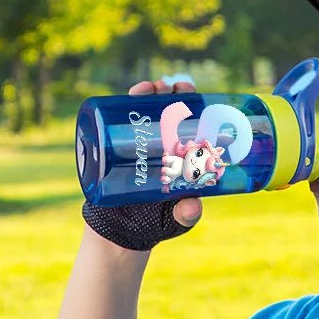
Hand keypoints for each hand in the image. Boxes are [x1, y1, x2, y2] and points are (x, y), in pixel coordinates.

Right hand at [82, 76, 203, 249]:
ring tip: (155, 87)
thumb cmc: (153, 224)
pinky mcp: (119, 146)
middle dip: (175, 95)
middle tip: (177, 88)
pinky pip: (124, 120)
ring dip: (153, 93)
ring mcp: (141, 145)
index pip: (193, 129)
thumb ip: (185, 215)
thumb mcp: (174, 221)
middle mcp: (164, 148)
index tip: (200, 99)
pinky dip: (129, 103)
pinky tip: (136, 92)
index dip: (198, 110)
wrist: (118, 231)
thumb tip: (193, 206)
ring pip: (149, 112)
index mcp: (183, 161)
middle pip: (172, 114)